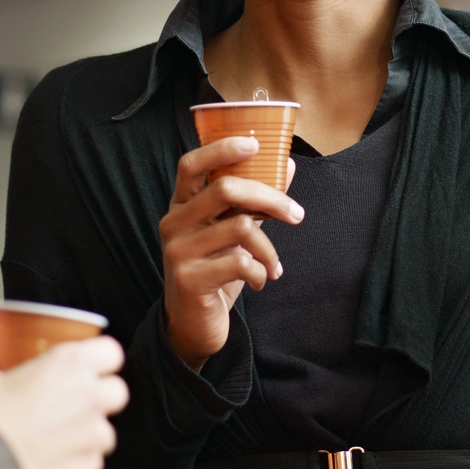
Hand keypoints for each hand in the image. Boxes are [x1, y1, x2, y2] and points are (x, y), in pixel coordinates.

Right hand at [0, 337, 128, 468]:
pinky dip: (76, 464)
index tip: (87, 367)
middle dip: (100, 397)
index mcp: (70, 365)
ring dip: (87, 434)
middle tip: (72, 403)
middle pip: (117, 391)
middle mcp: (89, 397)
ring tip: (56, 438)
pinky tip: (52, 461)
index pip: (111, 352)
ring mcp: (91, 435)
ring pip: (106, 432)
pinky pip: (91, 463)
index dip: (100, 359)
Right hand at [161, 137, 301, 369]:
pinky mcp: (190, 280)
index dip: (221, 149)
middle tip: (296, 214)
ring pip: (240, 227)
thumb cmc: (215, 269)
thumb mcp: (231, 232)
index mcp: (182, 205)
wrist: (193, 323)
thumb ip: (254, 200)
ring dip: (270, 248)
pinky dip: (262, 272)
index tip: (255, 144)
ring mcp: (178, 251)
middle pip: (226, 189)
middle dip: (271, 198)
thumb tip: (287, 164)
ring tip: (275, 264)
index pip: (192, 164)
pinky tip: (262, 281)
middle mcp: (173, 222)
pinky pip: (240, 263)